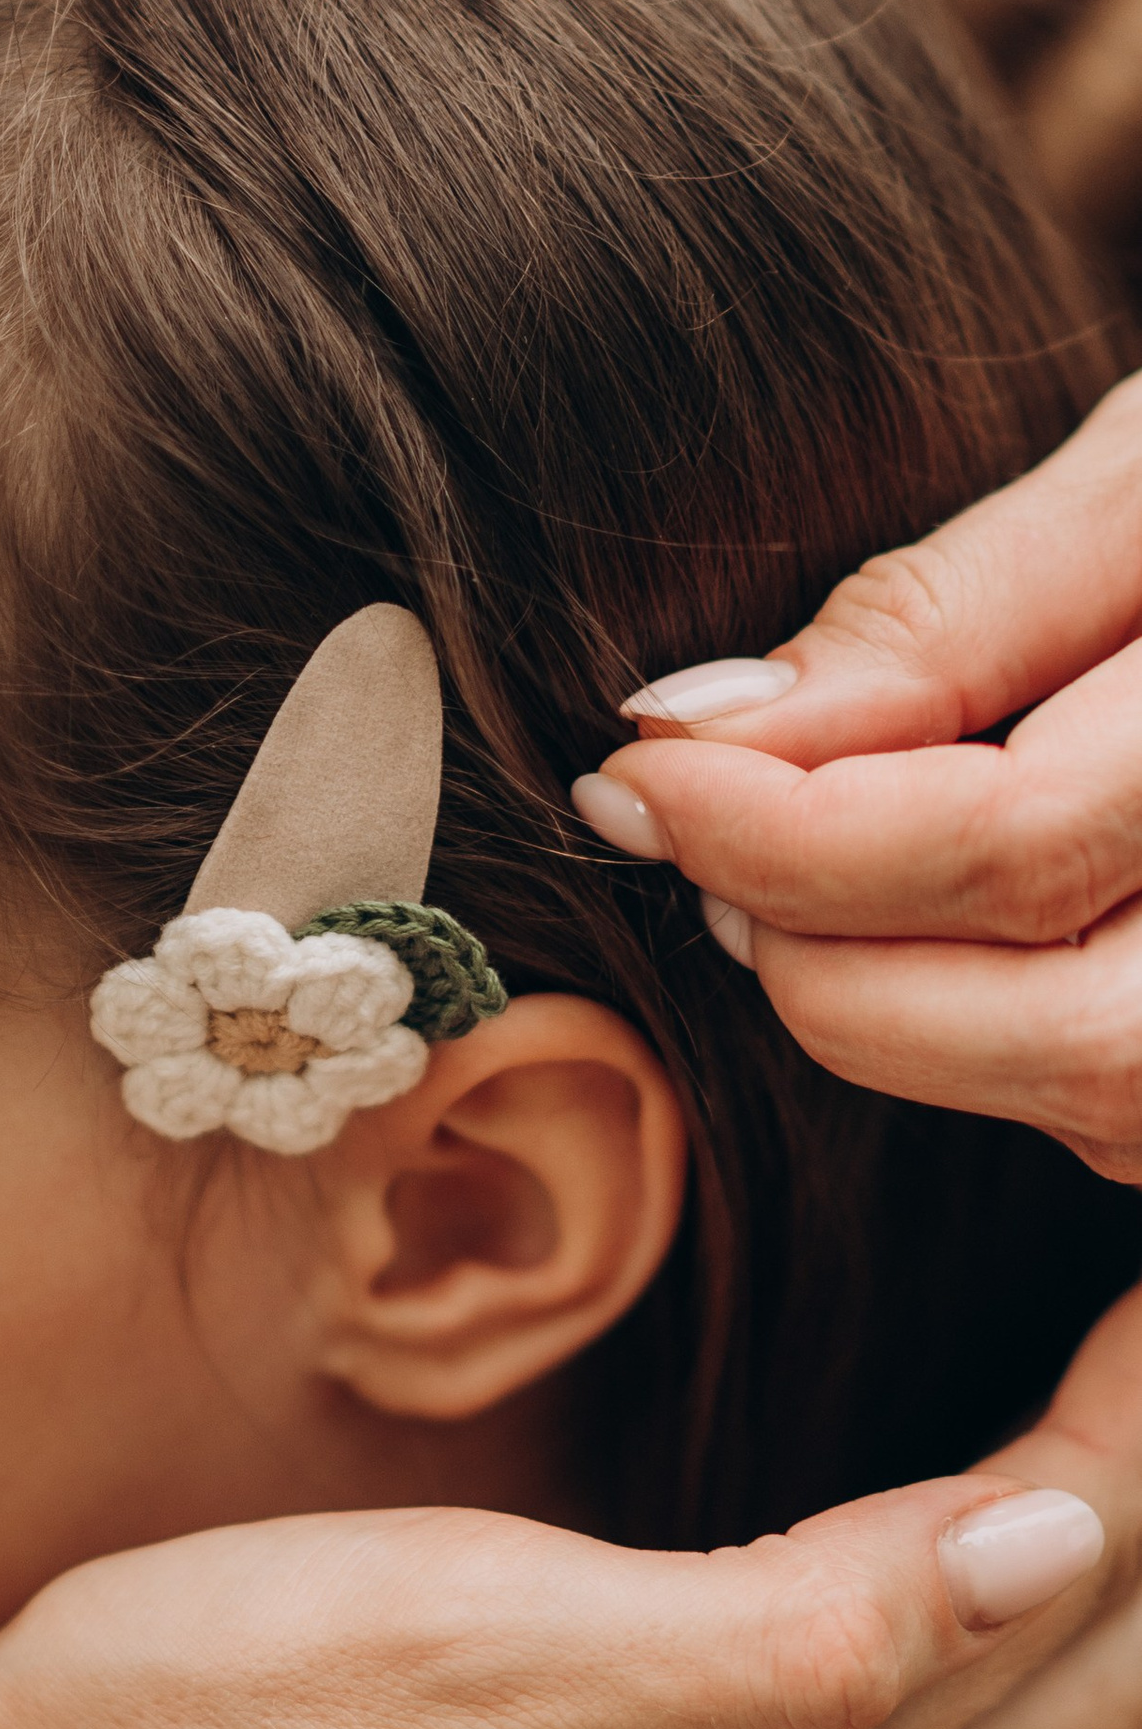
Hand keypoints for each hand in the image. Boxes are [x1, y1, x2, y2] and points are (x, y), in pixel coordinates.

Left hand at [571, 368, 1141, 1177]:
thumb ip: (961, 606)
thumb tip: (710, 730)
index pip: (1013, 850)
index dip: (788, 828)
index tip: (636, 772)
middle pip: (1078, 1040)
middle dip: (840, 959)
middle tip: (697, 844)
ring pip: (1116, 1107)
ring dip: (910, 1018)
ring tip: (792, 893)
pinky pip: (1140, 1123)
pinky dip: (1022, 1057)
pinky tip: (928, 963)